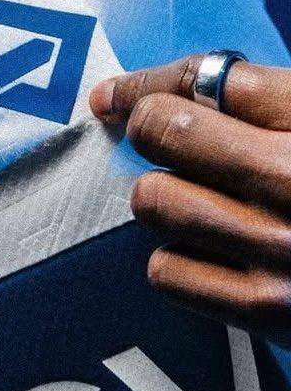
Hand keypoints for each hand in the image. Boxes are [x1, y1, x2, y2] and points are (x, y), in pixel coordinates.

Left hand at [90, 54, 290, 346]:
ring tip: (204, 202)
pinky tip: (216, 254)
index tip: (116, 94)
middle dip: (154, 132)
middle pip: (162, 130)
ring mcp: (282, 249)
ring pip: (154, 200)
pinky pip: (168, 272)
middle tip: (168, 145)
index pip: (205, 77)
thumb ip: (274, 102)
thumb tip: (174, 91)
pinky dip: (180, 260)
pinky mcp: (273, 313)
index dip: (150, 82)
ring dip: (168, 198)